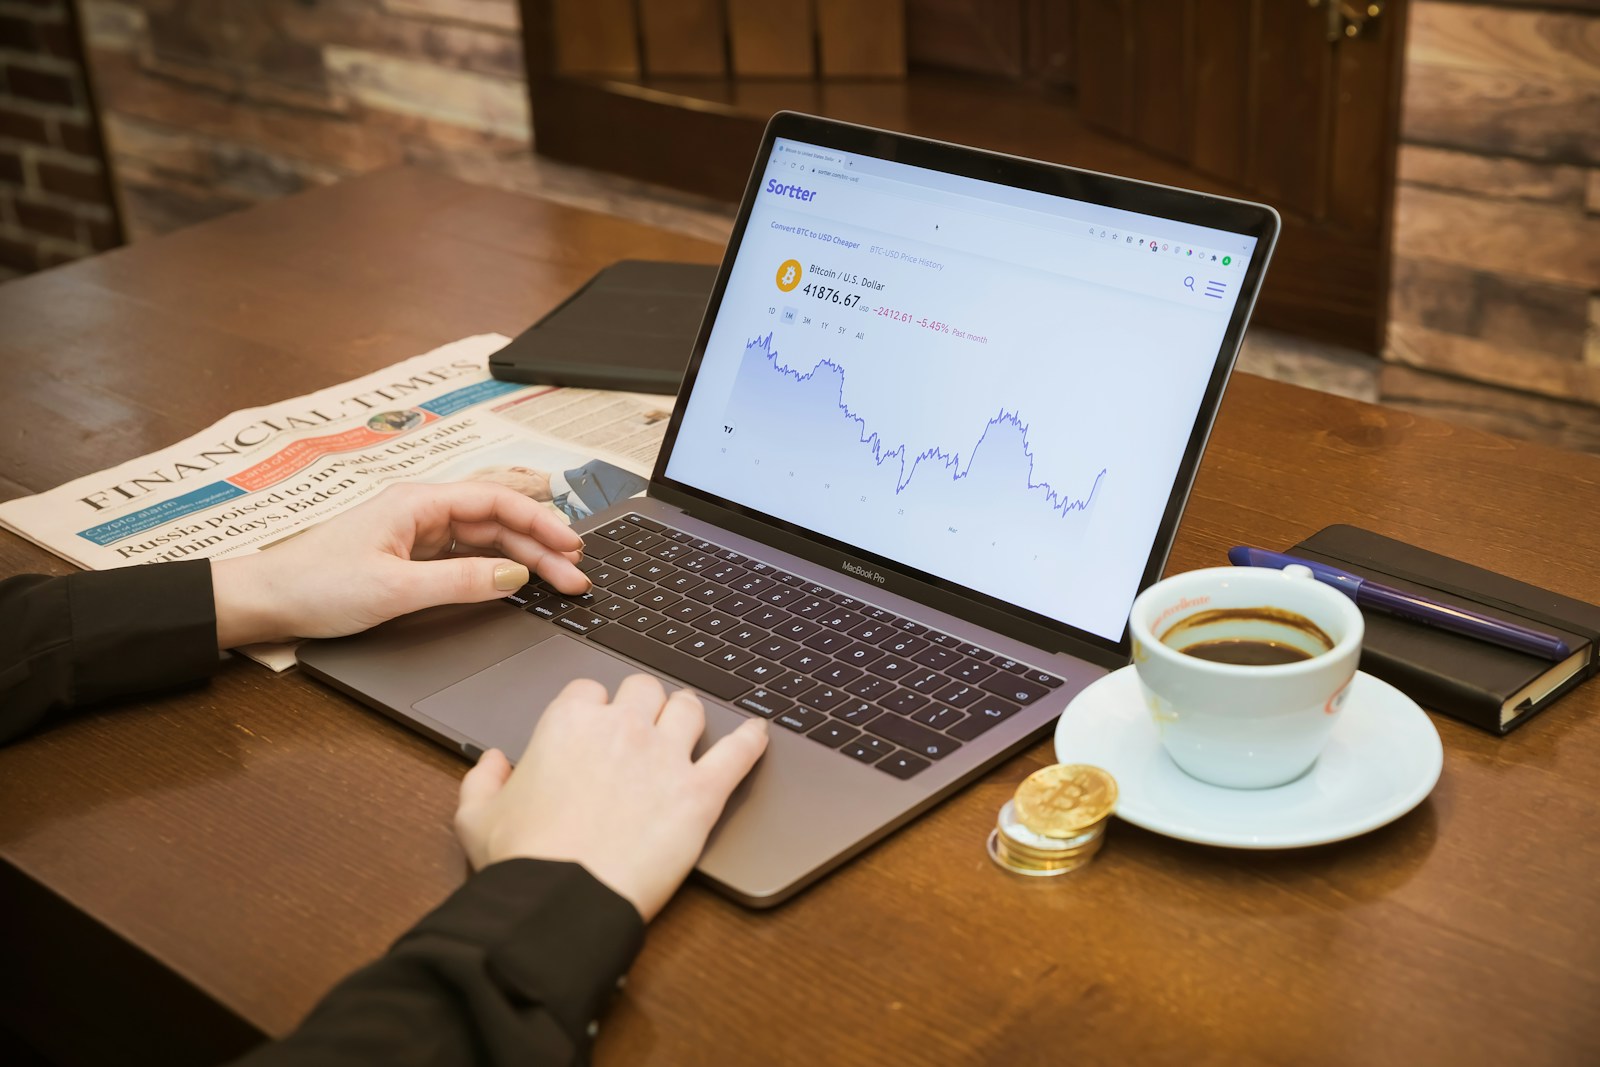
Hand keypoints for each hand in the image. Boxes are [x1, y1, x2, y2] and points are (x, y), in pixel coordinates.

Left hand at [210, 481, 589, 647]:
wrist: (266, 602)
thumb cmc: (315, 586)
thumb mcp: (395, 589)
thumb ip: (460, 582)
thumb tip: (514, 577)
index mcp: (418, 502)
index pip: (496, 501)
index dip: (541, 522)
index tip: (571, 547)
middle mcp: (422, 511)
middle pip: (498, 523)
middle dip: (542, 547)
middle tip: (577, 577)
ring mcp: (417, 534)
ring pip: (487, 541)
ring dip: (525, 560)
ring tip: (560, 583)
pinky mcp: (412, 558)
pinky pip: (467, 558)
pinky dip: (497, 571)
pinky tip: (518, 586)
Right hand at [454, 675, 769, 920]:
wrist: (560, 901)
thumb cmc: (521, 861)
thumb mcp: (476, 818)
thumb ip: (482, 780)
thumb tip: (492, 762)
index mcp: (569, 724)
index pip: (589, 690)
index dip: (593, 709)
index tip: (595, 727)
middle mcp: (622, 728)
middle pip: (644, 688)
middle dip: (642, 703)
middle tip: (643, 726)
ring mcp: (665, 757)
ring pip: (688, 707)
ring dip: (687, 714)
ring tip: (688, 726)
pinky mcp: (699, 794)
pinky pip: (737, 753)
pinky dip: (752, 740)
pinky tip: (760, 732)